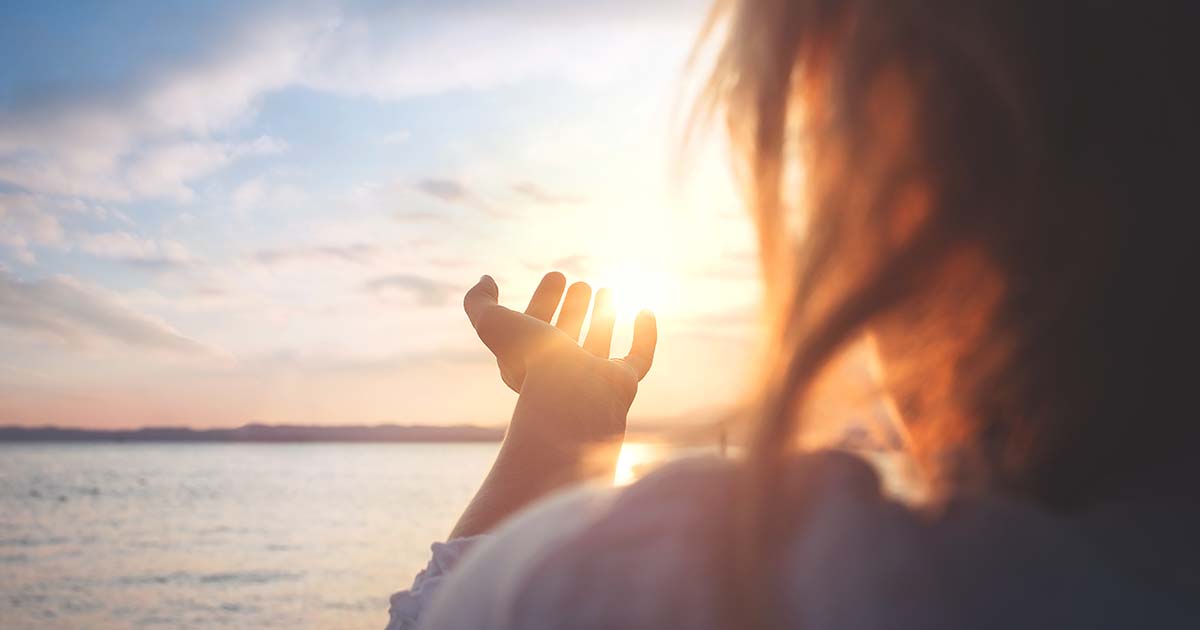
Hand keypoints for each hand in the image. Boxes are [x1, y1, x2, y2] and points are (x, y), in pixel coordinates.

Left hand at [448, 271, 656, 537]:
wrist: (572, 399)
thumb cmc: (531, 362)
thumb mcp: (492, 324)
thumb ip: (478, 301)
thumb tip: (486, 279)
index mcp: (530, 361)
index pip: (537, 326)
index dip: (544, 300)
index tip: (556, 275)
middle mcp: (562, 372)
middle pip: (568, 335)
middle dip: (574, 307)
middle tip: (581, 284)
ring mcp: (594, 379)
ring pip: (599, 344)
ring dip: (603, 316)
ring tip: (606, 290)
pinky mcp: (624, 384)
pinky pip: (639, 358)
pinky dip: (645, 335)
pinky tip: (645, 310)